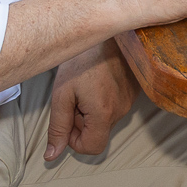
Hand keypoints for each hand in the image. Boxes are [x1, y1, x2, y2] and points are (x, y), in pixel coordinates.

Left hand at [45, 39, 138, 159]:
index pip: (91, 148)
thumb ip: (58, 127)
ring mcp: (130, 101)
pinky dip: (103, 100)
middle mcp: (121, 110)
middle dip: (82, 121)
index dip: (74, 139)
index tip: (69, 117)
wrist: (108, 31)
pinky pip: (115, 106)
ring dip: (92, 109)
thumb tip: (52, 155)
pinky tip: (98, 80)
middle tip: (75, 95)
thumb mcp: (62, 93)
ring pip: (105, 120)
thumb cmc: (83, 59)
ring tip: (86, 85)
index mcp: (103, 114)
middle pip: (97, 133)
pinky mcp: (134, 92)